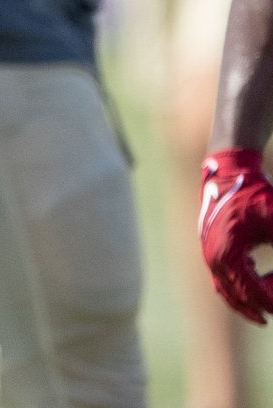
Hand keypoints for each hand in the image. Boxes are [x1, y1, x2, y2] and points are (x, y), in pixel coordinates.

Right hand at [199, 148, 272, 322]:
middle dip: (262, 303)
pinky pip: (222, 278)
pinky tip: (260, 278)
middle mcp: (212, 256)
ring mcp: (208, 252)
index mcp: (226, 252)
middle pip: (237, 295)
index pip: (251, 292)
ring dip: (249, 300)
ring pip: (227, 290)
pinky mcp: (209, 246)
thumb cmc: (255, 194)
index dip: (271, 301)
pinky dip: (240, 286)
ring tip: (270, 305)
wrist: (230, 170)